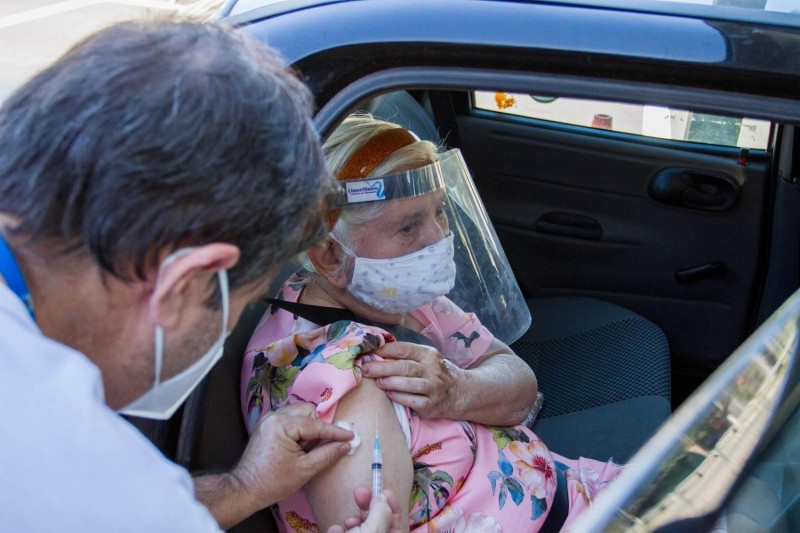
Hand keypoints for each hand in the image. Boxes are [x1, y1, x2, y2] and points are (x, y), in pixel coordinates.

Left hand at [231, 402, 353, 508]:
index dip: (335, 432)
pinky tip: (296, 445)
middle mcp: (274, 416)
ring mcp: (268, 419)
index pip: (316, 425)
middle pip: (307, 411)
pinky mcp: (266, 425)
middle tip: (316, 447)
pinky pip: (288, 419)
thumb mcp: (305, 470)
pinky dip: (297, 428)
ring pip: (298, 413)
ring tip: (304, 448)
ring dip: (307, 427)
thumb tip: (345, 445)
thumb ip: (327, 454)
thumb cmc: (274, 482)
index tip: (350, 436)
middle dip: (317, 427)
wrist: (245, 489)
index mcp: (282, 425)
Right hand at [327, 488, 402, 532]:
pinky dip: (339, 530)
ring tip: (348, 522)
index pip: (396, 521)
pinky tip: (335, 531)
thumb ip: (380, 513)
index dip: (391, 504)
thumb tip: (382, 497)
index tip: (384, 490)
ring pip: (359, 527)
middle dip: (368, 506)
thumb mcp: (373, 531)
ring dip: (352, 521)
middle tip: (360, 492)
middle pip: (376, 520)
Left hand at [363, 341, 464, 418]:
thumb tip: (376, 351)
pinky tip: (389, 395)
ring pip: (410, 383)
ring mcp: (434, 388)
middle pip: (405, 366)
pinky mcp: (432, 405)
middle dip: (382, 367)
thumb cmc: (435, 373)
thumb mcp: (426, 359)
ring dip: (391, 382)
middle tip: (365, 368)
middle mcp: (432, 369)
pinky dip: (400, 397)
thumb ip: (406, 355)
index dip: (384, 350)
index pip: (404, 349)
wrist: (460, 392)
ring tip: (377, 382)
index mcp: (428, 354)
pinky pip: (414, 401)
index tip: (367, 351)